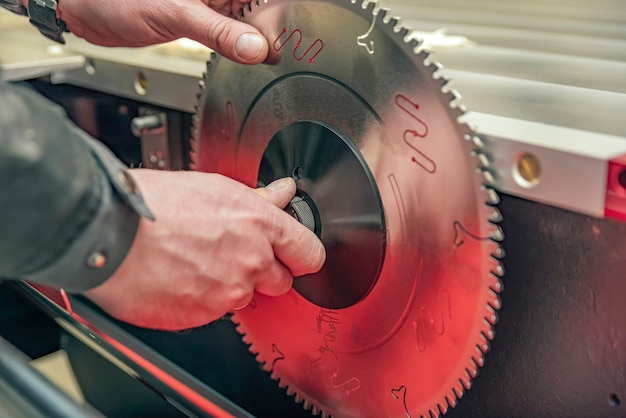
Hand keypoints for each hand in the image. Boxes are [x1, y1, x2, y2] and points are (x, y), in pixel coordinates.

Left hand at [56, 0, 268, 62]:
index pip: (267, 0)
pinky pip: (237, 34)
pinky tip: (245, 55)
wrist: (90, 11)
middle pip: (266, 10)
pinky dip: (244, 48)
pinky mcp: (209, 21)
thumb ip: (220, 33)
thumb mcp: (176, 15)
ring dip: (259, 43)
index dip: (278, 20)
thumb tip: (258, 49)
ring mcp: (217, 5)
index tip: (276, 45)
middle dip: (271, 34)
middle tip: (269, 56)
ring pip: (254, 24)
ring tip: (261, 58)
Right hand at [84, 170, 325, 329]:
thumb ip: (257, 199)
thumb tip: (283, 193)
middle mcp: (250, 261)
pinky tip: (181, 277)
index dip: (302, 255)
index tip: (296, 255)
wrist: (108, 234)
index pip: (309, 253)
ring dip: (229, 285)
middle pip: (281, 281)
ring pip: (245, 297)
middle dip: (263, 271)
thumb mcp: (213, 187)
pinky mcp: (203, 316)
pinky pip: (214, 312)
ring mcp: (228, 292)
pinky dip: (202, 300)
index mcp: (259, 224)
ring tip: (195, 261)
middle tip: (231, 254)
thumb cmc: (152, 205)